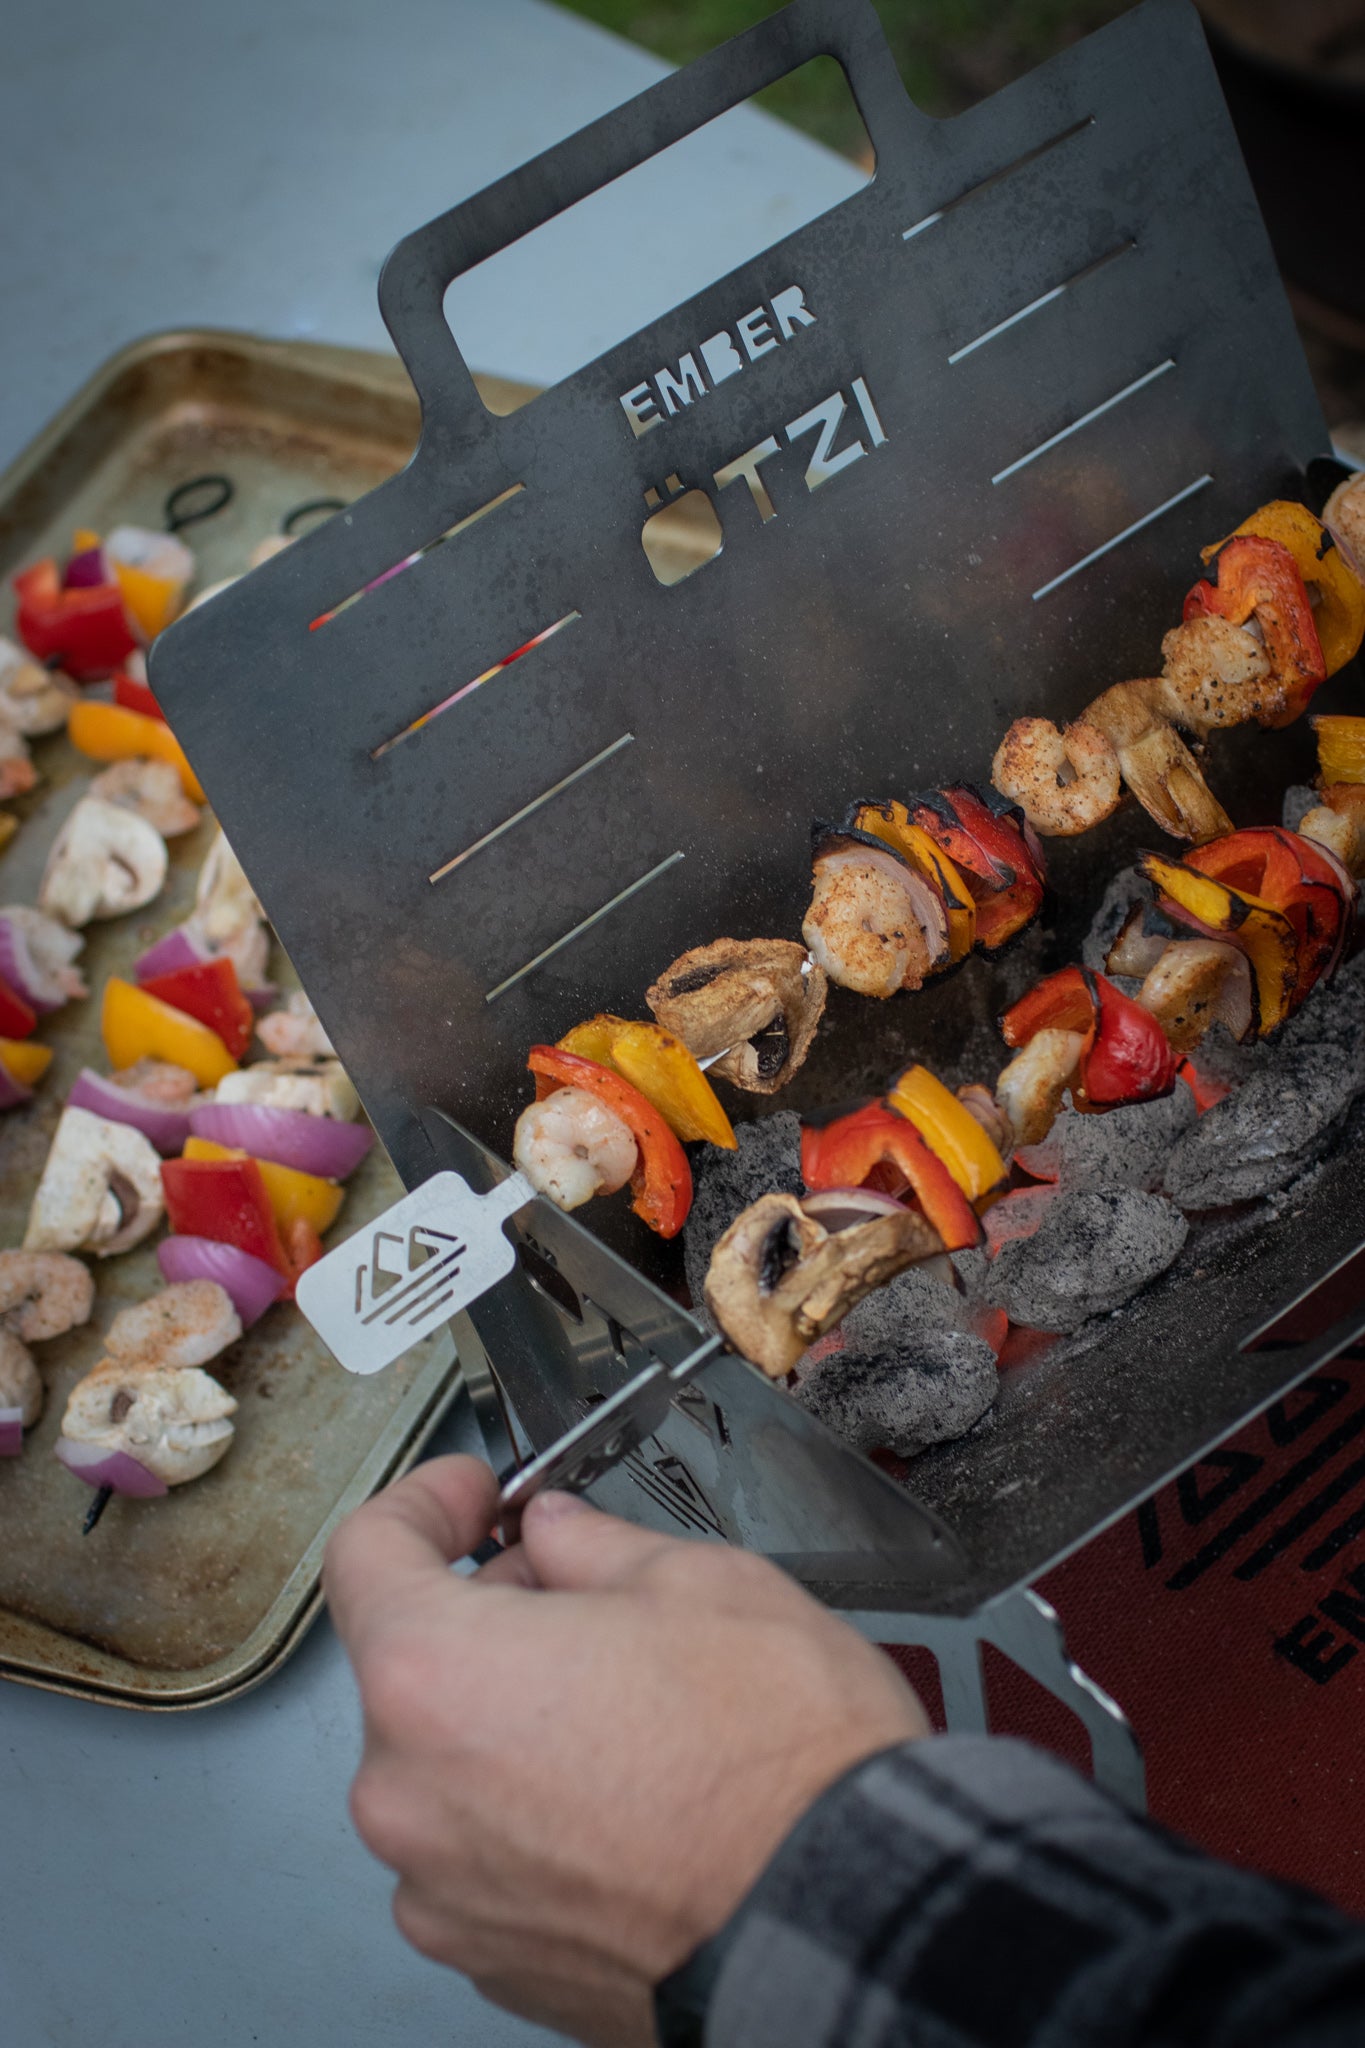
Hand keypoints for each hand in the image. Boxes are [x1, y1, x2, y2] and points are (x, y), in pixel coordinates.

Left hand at [324, 1456, 927, 2047]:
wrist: (848, 1925)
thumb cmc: (780, 1762)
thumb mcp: (698, 1582)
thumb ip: (590, 1545)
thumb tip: (555, 1536)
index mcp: (438, 1676)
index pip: (366, 1553)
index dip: (422, 1504)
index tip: (472, 1499)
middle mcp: (411, 1795)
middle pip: (413, 1668)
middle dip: (491, 1619)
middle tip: (588, 1601)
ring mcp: (445, 1893)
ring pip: (452, 1769)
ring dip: (515, 1725)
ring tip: (632, 1712)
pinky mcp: (495, 1963)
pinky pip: (487, 1857)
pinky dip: (536, 1817)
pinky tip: (632, 1797)